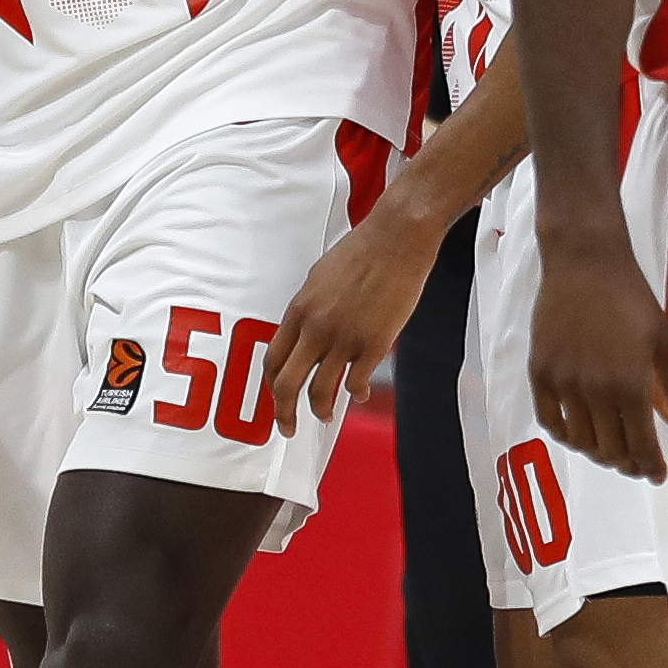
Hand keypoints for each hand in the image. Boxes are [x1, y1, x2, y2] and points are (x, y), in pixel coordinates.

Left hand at [263, 196, 441, 433]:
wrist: (396, 239)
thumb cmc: (360, 252)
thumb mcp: (318, 279)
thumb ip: (308, 310)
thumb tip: (304, 335)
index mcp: (299, 310)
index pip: (273, 360)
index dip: (271, 386)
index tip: (275, 399)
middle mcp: (316, 328)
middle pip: (286, 384)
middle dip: (283, 413)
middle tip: (287, 428)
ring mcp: (344, 338)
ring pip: (321, 390)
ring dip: (320, 409)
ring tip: (324, 415)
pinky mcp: (374, 344)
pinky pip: (356, 382)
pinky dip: (355, 393)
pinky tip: (359, 393)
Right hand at [525, 222, 667, 485]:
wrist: (585, 263)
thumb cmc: (631, 298)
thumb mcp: (662, 342)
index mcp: (631, 385)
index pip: (640, 446)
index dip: (650, 467)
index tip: (656, 475)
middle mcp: (595, 392)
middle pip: (610, 450)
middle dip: (626, 463)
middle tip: (635, 463)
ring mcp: (564, 384)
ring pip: (580, 441)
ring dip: (597, 452)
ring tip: (608, 449)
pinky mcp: (540, 373)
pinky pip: (549, 420)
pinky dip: (565, 435)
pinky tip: (577, 433)